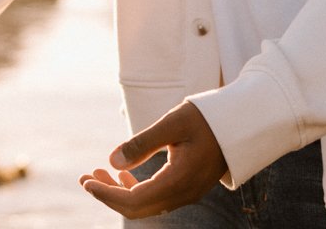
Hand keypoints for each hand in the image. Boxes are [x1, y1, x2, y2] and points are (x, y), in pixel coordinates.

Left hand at [78, 101, 227, 218]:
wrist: (241, 123)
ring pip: (146, 204)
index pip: (135, 200)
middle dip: (108, 195)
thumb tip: (111, 160)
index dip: (107, 194)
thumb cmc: (207, 118)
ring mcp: (187, 193)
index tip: (86, 181)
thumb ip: (142, 143)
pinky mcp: (187, 187)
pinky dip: (135, 189)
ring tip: (97, 172)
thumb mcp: (172, 123)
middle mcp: (183, 194)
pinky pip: (157, 198)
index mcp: (179, 181)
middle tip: (85, 177)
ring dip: (120, 192)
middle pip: (138, 208)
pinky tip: (122, 174)